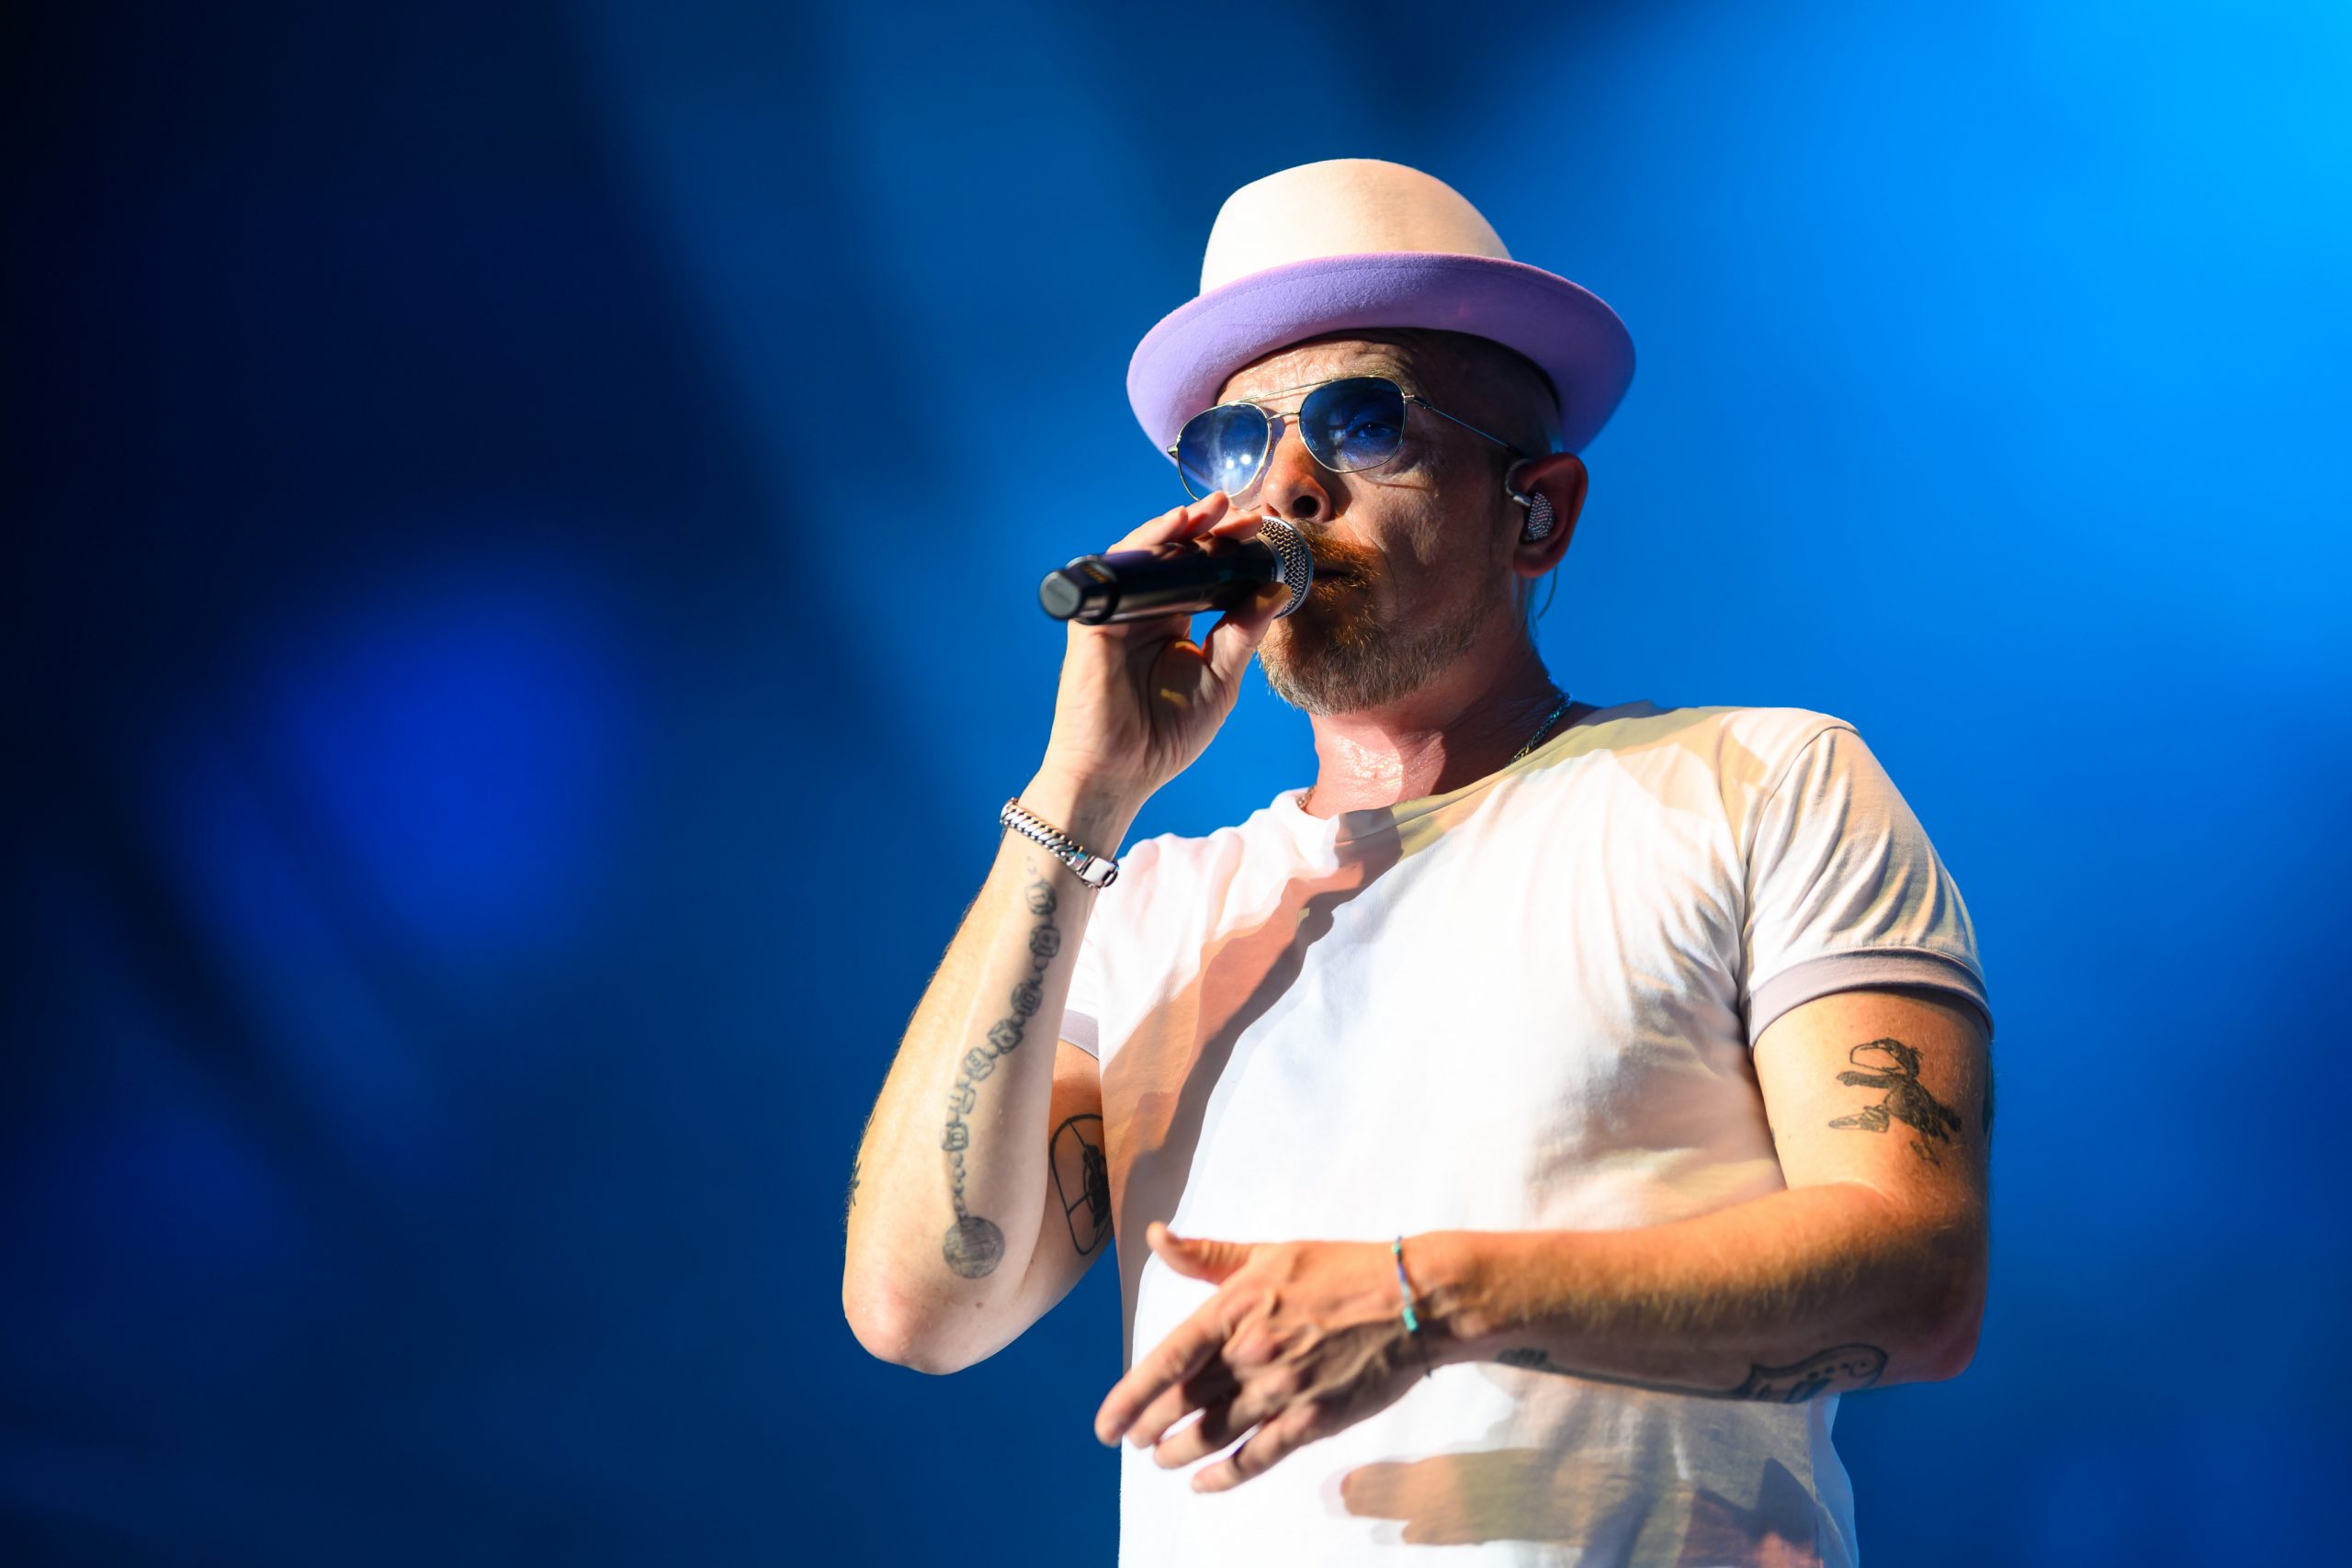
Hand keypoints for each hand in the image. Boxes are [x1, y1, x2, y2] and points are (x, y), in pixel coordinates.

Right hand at [1034, 494, 1286, 817]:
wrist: (1120, 772)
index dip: (1230, 552)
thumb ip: (1243, 634)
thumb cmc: (1166, 736)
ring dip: (1181, 526)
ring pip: (1150, 554)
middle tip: (1243, 512)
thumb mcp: (1220, 680)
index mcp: (1175, 625)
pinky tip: (1175, 528)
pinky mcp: (1097, 618)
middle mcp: (1147, 611)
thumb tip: (1277, 589)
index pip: (1203, 575)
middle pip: (1179, 556)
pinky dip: (1148, 543)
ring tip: (1215, 508)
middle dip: (1211, 530)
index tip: (1261, 533)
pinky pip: (1123, 570)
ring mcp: (1120, 611)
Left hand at [1092, 1223, 1425, 1491]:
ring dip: (1178, 1453)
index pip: (1167, 1361)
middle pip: (1182, 1403)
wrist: (1414, 1300)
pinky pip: (1257, 1457)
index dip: (1129, 1397)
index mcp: (1235, 1308)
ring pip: (1213, 1435)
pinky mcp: (1313, 1419)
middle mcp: (1252, 1353)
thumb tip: (1157, 1237)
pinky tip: (1203, 1483)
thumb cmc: (1341, 1270)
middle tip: (1130, 1442)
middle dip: (1147, 1428)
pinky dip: (1224, 1476)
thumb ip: (1208, 1256)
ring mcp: (1282, 1390)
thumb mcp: (1270, 1252)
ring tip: (1160, 1460)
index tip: (1106, 1423)